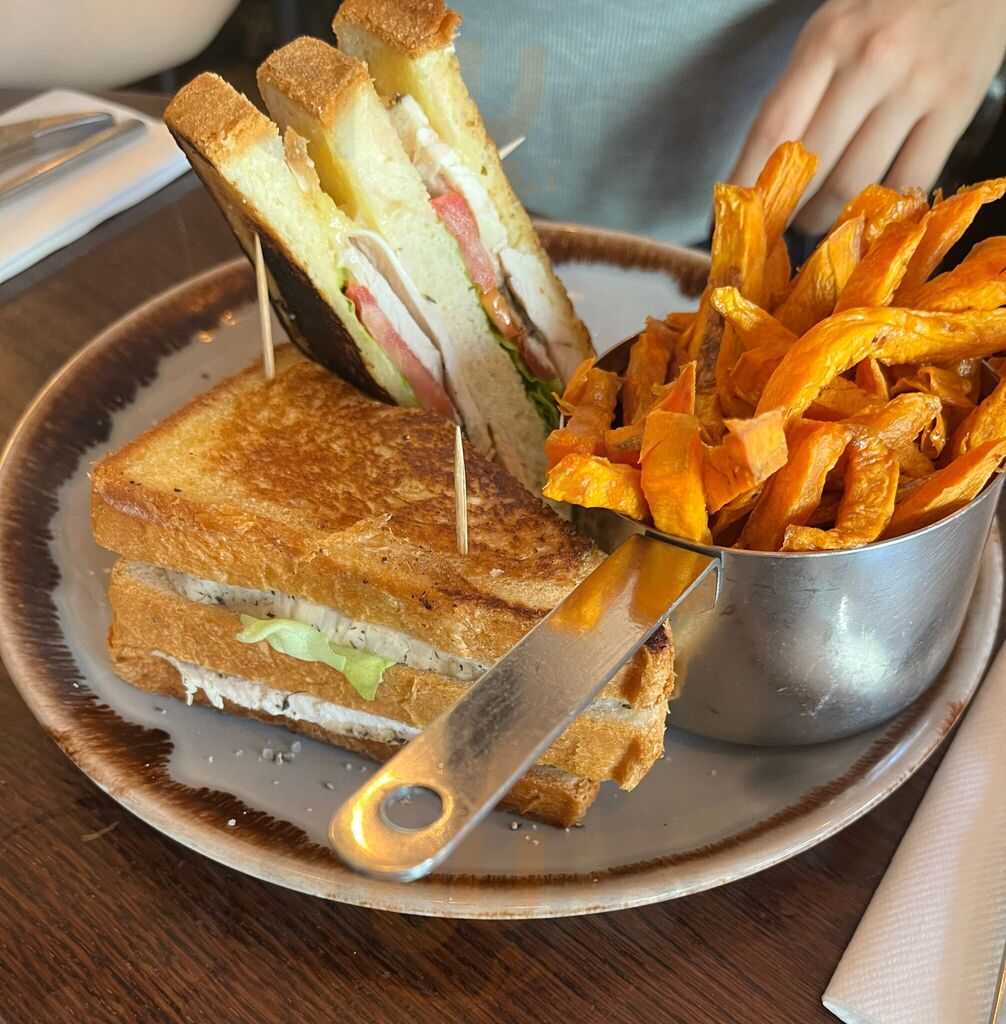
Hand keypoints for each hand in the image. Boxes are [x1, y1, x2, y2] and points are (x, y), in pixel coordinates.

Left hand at [730, 0, 1005, 234]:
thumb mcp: (833, 28)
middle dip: (788, 210)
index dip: (747, 183)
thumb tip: (764, 164)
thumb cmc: (891, 6)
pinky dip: (882, 209)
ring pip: (856, 182)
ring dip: (828, 218)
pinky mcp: (958, 105)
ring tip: (816, 223)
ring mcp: (917, 86)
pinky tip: (867, 214)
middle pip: (812, 166)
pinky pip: (909, 180)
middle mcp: (871, 63)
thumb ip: (802, 89)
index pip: (772, 129)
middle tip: (780, 225)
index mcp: (827, 42)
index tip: (734, 216)